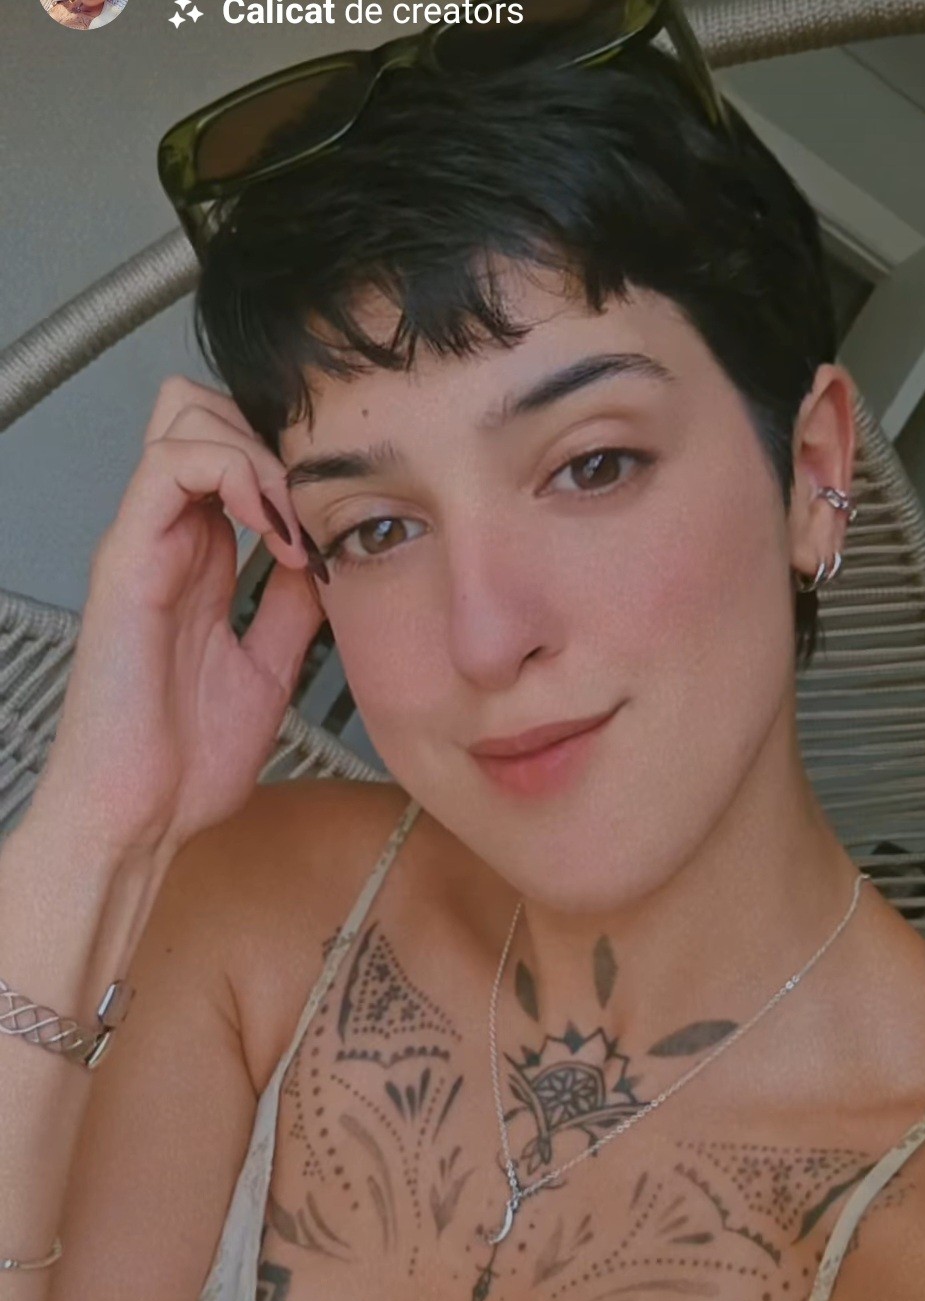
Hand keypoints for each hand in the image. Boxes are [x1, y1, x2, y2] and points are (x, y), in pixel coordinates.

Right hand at [33, 376, 326, 858]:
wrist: (141, 817)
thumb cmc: (187, 760)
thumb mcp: (271, 668)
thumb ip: (291, 606)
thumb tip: (330, 557)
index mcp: (199, 559)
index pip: (235, 450)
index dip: (293, 455)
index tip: (347, 512)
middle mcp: (168, 537)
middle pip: (204, 408)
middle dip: (274, 431)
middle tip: (322, 501)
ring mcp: (144, 541)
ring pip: (187, 416)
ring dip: (262, 451)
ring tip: (301, 524)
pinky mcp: (126, 559)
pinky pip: (172, 466)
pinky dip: (237, 476)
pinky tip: (277, 535)